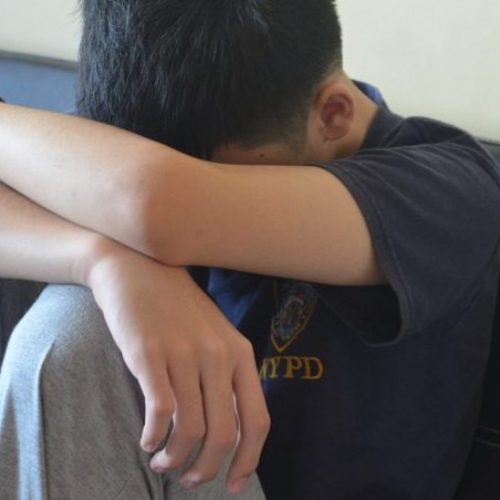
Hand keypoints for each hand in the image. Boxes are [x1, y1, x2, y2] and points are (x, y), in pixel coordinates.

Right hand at [86, 242, 269, 492]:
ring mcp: (184, 353)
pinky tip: (146, 441)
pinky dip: (153, 438)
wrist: (140, 268)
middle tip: (188, 479)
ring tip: (162, 462)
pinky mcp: (150, 353)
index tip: (232, 485)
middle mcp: (218, 355)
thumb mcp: (216, 336)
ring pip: (191, 429)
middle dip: (206, 469)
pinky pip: (160, 412)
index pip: (257, 421)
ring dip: (176, 458)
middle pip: (224, 434)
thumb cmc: (179, 308)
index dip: (248, 461)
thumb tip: (228, 433)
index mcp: (241, 354)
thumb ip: (226, 376)